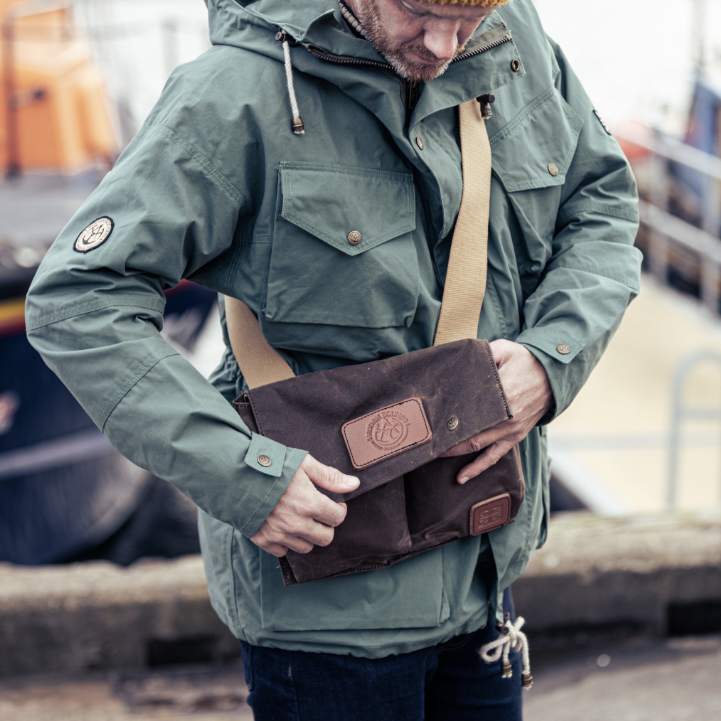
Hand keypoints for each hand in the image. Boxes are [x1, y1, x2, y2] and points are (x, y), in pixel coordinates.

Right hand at [250, 454, 359, 556]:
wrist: (234, 475)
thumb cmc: (271, 466)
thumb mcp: (303, 464)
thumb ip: (329, 476)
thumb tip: (354, 484)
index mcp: (309, 503)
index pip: (337, 518)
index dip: (339, 510)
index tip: (334, 504)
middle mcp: (297, 523)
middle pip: (326, 538)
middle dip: (326, 526)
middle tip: (319, 514)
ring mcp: (280, 534)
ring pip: (306, 547)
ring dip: (308, 536)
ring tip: (301, 519)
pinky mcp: (264, 540)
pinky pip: (283, 551)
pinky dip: (287, 542)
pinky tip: (284, 527)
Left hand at [441, 339, 552, 482]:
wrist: (554, 375)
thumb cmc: (526, 361)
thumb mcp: (504, 349)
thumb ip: (483, 353)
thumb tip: (459, 360)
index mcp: (503, 394)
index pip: (470, 409)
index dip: (450, 416)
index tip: (431, 419)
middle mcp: (507, 417)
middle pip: (470, 432)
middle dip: (447, 438)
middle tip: (426, 439)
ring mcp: (511, 430)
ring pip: (478, 446)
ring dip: (456, 453)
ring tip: (434, 456)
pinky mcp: (514, 437)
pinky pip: (494, 456)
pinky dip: (478, 468)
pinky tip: (462, 477)